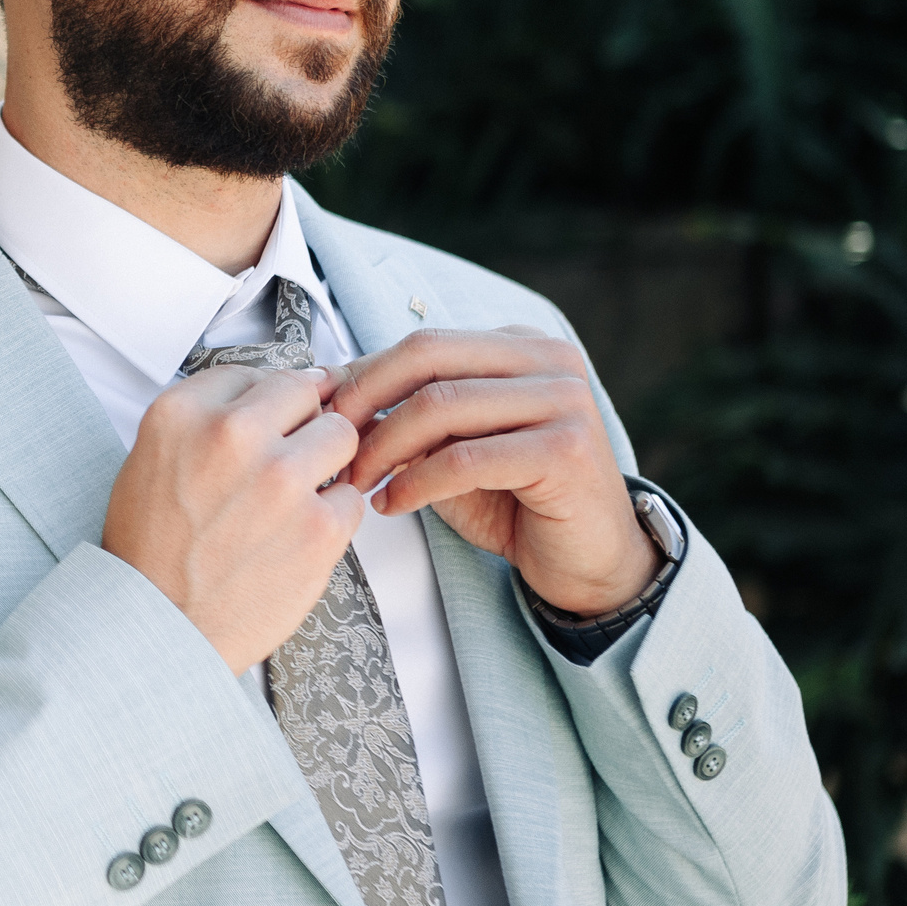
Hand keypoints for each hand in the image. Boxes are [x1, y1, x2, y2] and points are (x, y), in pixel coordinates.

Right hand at [102, 364, 364, 675]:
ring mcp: (281, 479)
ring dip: (326, 461)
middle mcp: (233, 435)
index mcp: (183, 412)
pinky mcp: (318, 528)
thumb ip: (205, 415)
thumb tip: (275, 392)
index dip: (267, 403)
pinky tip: (297, 534)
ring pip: (342, 436)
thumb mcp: (150, 455)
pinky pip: (351, 497)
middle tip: (284, 459)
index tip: (270, 422)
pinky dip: (332, 514)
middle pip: (306, 394)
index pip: (257, 374)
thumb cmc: (151, 547)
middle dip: (302, 424)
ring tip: (295, 496)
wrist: (158, 624)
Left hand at [329, 326, 657, 614]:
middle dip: (364, 400)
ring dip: (382, 447)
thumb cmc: (514, 501)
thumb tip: (332, 395)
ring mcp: (564, 399)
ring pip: (440, 405)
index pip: (423, 344)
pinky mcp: (566, 449)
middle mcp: (549, 360)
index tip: (320, 414)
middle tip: (330, 445)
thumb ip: (410, 416)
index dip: (362, 376)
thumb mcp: (453, 446)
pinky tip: (392, 504)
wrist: (586, 561)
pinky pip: (464, 457)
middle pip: (427, 357)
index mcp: (519, 346)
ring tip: (356, 483)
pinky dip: (415, 481)